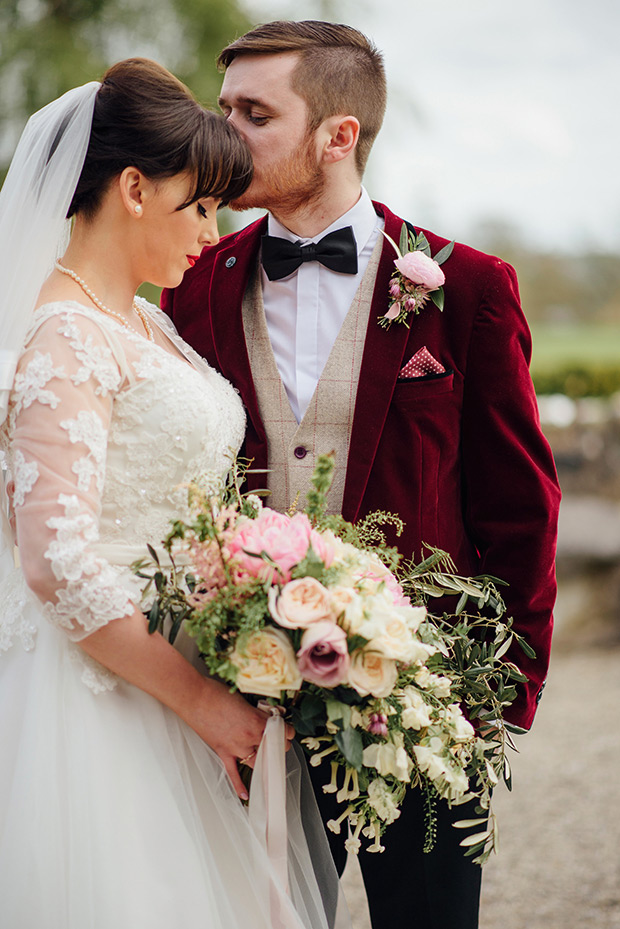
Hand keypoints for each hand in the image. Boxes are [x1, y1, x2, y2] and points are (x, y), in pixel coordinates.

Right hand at [188, 680, 294, 799]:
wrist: (194, 697)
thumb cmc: (217, 693)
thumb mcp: (244, 700)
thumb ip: (257, 711)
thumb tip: (266, 715)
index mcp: (257, 722)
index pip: (283, 732)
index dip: (288, 731)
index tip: (287, 730)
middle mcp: (249, 738)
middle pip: (274, 749)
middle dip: (279, 745)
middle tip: (278, 741)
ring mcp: (236, 748)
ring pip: (258, 763)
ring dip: (265, 762)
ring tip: (269, 759)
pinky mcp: (223, 753)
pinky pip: (233, 773)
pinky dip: (238, 786)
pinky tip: (245, 795)